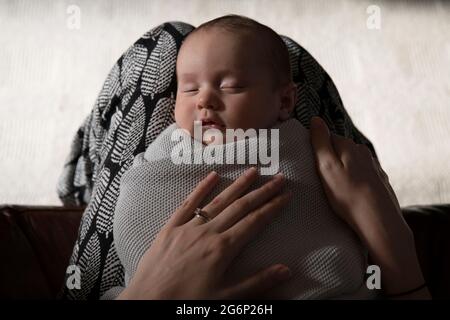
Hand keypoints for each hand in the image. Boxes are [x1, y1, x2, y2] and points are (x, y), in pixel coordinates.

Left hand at [117, 168, 291, 299]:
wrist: (149, 302)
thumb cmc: (188, 302)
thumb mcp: (226, 298)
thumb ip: (257, 283)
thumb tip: (286, 270)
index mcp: (224, 248)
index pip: (255, 222)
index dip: (272, 207)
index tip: (286, 194)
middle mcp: (209, 232)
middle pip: (241, 206)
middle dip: (262, 191)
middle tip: (277, 178)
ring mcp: (189, 227)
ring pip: (218, 201)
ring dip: (237, 185)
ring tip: (252, 171)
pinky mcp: (171, 226)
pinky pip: (188, 203)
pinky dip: (201, 188)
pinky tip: (213, 175)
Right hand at [310, 116, 430, 298]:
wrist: (378, 220)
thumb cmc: (347, 195)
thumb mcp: (326, 167)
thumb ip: (320, 142)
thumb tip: (315, 119)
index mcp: (349, 146)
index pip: (328, 137)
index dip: (317, 149)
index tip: (311, 164)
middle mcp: (363, 152)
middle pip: (340, 150)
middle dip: (330, 159)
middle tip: (320, 178)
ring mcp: (373, 167)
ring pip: (351, 163)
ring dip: (342, 171)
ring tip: (335, 188)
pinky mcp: (379, 182)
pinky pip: (361, 176)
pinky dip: (354, 181)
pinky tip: (350, 194)